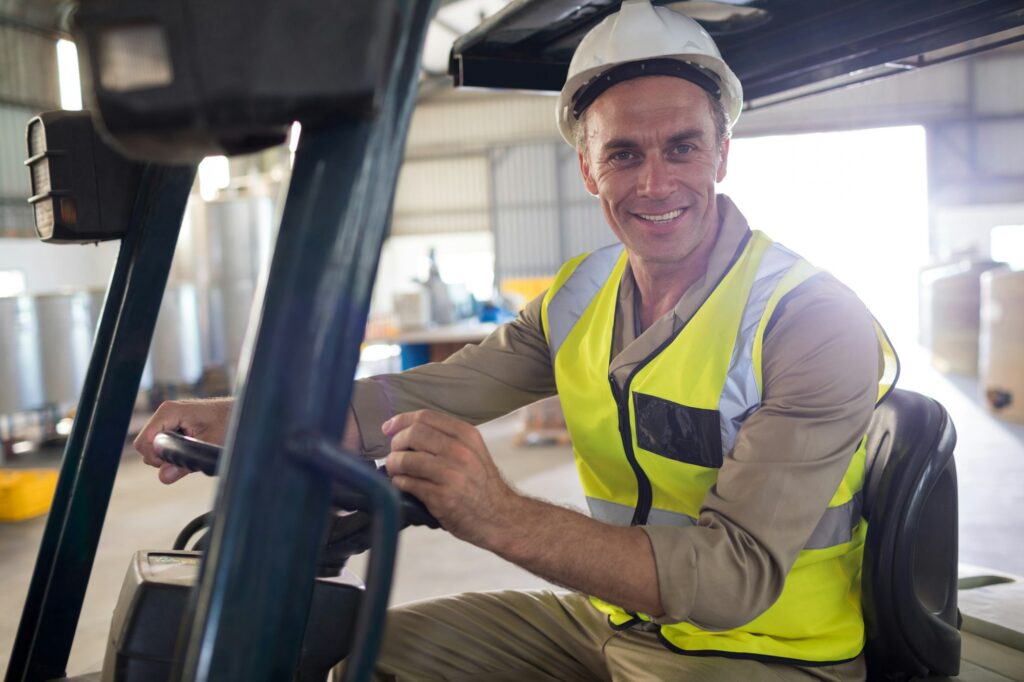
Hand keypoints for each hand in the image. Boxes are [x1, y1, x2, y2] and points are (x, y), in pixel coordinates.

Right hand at [133, 398, 233, 483]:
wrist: (243, 413)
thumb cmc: (231, 423)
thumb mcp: (210, 446)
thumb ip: (185, 463)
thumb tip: (163, 477)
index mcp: (169, 412)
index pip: (144, 443)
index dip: (157, 457)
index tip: (178, 460)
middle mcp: (165, 414)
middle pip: (146, 447)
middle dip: (164, 458)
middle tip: (189, 456)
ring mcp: (169, 420)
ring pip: (154, 448)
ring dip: (171, 456)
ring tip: (195, 449)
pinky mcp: (174, 426)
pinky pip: (164, 445)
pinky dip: (176, 452)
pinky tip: (193, 447)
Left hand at [383, 410, 517, 546]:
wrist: (500, 516)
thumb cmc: (481, 484)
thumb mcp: (474, 451)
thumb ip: (447, 438)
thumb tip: (408, 430)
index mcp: (467, 436)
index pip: (425, 417)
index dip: (401, 420)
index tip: (388, 428)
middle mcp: (460, 452)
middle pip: (413, 435)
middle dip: (396, 443)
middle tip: (393, 453)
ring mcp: (451, 475)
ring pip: (406, 460)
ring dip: (393, 465)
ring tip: (395, 470)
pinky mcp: (442, 497)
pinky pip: (408, 483)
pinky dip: (399, 483)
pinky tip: (403, 485)